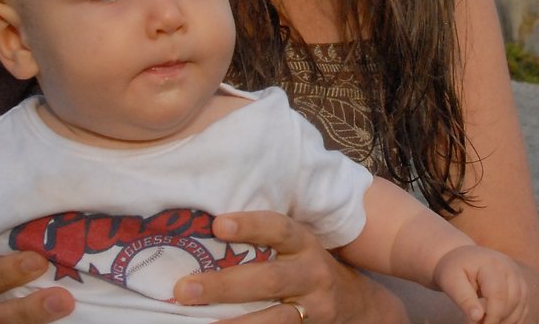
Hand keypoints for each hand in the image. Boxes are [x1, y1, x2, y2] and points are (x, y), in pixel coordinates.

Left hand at [173, 212, 402, 323]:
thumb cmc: (307, 265)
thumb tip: (202, 227)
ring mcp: (311, 306)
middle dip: (225, 284)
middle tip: (184, 288)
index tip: (218, 225)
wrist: (353, 303)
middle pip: (268, 279)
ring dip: (235, 323)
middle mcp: (310, 273)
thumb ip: (264, 239)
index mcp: (303, 243)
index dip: (250, 225)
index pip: (278, 228)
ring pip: (273, 317)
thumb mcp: (296, 246)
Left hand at [433, 246, 528, 323]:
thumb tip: (478, 318)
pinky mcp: (520, 283)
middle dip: (499, 318)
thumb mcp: (452, 282)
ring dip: (508, 319)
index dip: (492, 316)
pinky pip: (523, 305)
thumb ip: (464, 299)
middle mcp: (508, 267)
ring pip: (521, 303)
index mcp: (491, 264)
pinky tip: (499, 321)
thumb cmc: (454, 269)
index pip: (498, 294)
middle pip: (513, 299)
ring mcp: (517, 274)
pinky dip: (514, 317)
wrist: (462, 256)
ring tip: (488, 322)